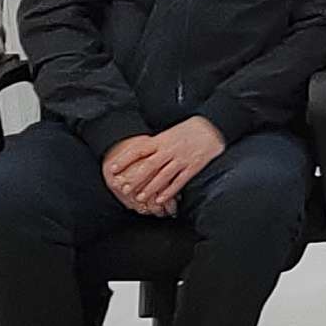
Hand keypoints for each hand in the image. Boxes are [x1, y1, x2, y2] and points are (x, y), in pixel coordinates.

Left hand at [104, 117, 224, 211]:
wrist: (213, 126)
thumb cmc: (191, 128)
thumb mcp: (170, 132)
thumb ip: (157, 143)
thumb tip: (141, 152)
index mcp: (162, 140)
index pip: (138, 150)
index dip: (124, 160)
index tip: (112, 168)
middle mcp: (169, 150)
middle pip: (148, 166)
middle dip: (135, 179)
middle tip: (125, 189)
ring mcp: (182, 159)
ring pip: (163, 176)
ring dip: (151, 188)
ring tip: (141, 198)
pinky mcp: (193, 166)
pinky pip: (179, 181)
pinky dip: (170, 191)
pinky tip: (162, 199)